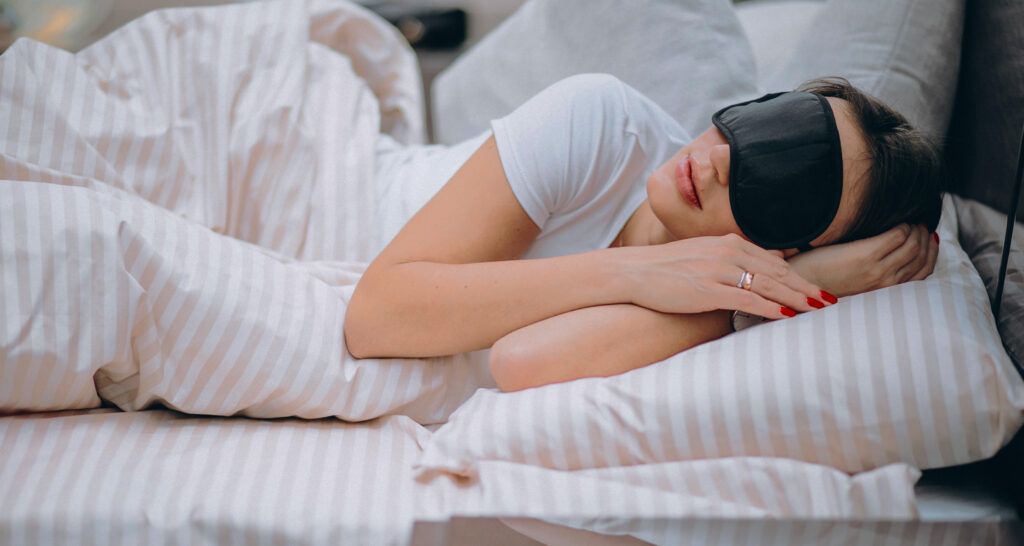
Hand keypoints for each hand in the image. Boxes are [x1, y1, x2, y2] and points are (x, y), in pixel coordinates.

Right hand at [623, 233, 833, 319]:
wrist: (634, 271)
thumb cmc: (668, 267)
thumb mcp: (708, 253)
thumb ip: (740, 256)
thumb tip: (775, 258)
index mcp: (730, 243)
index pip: (774, 262)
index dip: (800, 277)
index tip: (820, 290)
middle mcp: (728, 253)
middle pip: (777, 273)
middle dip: (806, 288)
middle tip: (831, 300)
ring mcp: (718, 271)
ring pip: (766, 285)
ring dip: (795, 298)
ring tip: (817, 309)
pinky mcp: (706, 290)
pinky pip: (745, 299)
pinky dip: (768, 307)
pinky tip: (786, 315)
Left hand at [787, 224, 938, 297]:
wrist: (799, 284)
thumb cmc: (823, 281)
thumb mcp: (856, 282)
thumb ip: (875, 271)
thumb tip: (890, 254)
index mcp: (885, 290)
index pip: (924, 272)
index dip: (932, 252)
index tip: (930, 237)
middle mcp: (886, 282)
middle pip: (922, 256)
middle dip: (926, 237)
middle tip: (921, 223)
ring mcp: (877, 270)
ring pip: (914, 244)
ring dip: (916, 228)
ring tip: (910, 219)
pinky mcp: (864, 256)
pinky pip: (896, 235)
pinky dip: (902, 225)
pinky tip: (896, 219)